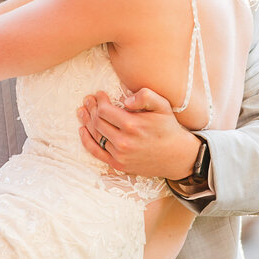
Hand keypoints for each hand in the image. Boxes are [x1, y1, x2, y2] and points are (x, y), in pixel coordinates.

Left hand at [77, 89, 202, 181]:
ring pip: (95, 135)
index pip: (104, 110)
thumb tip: (126, 99)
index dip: (99, 101)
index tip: (99, 94)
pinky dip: (87, 141)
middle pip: (97, 122)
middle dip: (91, 108)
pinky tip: (82, 130)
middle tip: (88, 100)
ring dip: (86, 121)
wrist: (176, 156)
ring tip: (82, 111)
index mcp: (132, 125)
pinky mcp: (118, 164)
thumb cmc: (168, 128)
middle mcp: (124, 142)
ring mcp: (120, 155)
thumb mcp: (163, 106)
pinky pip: (96, 152)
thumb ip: (146, 96)